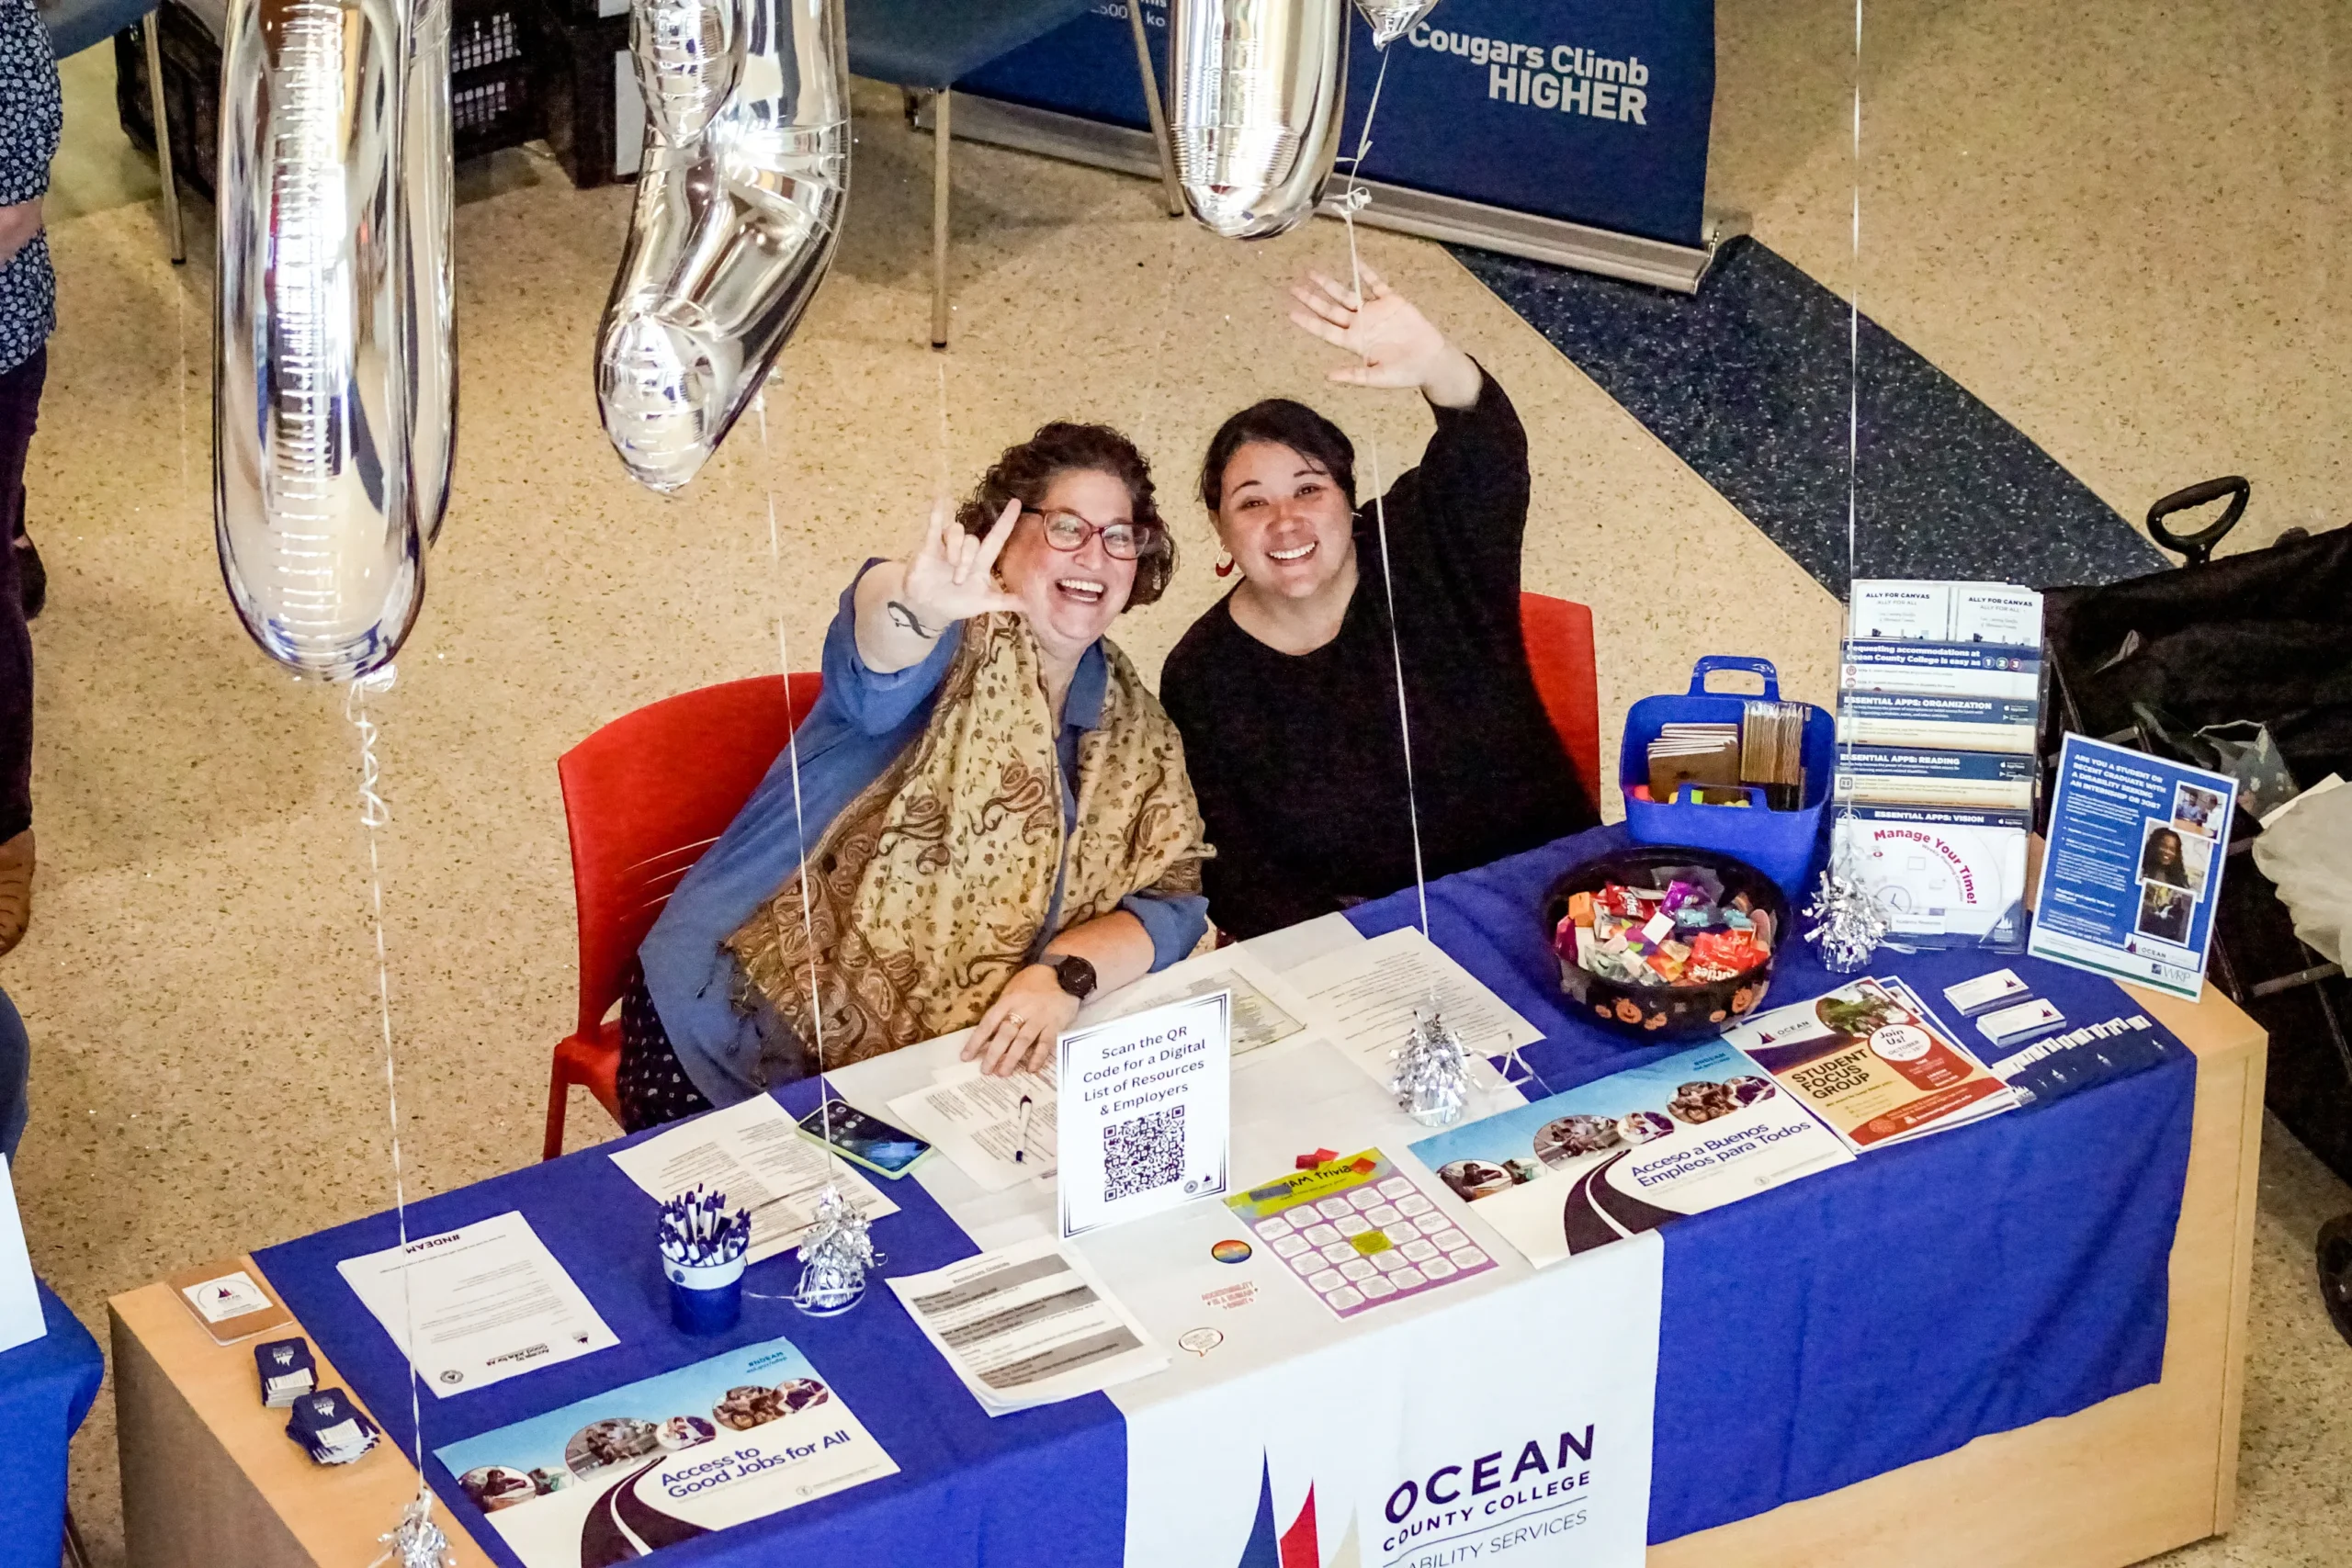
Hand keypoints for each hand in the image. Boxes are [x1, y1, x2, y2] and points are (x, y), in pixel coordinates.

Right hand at [899, 498, 1022, 632]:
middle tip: (958, 580)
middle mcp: (966, 551)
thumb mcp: (983, 604)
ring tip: (948, 567)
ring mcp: (948, 547)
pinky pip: (934, 527)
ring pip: (956, 532)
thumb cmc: (957, 604)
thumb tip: (1030, 605)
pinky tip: (940, 500)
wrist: (928, 609)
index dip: (1006, 521)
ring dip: (954, 549)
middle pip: (973, 540)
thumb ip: (1005, 602)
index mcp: (981, 562)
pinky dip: (937, 514)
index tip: (1017, 502)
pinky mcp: (930, 547)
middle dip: (966, 558)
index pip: (997, 537)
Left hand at [961, 965, 1080, 1075]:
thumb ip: (1002, 1011)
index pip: (988, 1023)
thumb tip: (988, 1037)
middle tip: (985, 1070)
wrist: (1064, 973)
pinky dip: (1038, 1057)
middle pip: (1005, 1034)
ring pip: (1023, 1040)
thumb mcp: (1013, 991)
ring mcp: (1040, 1017)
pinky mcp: (1055, 1023)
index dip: (976, 1040)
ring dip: (1012, 1058)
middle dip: (994, 1053)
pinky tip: (1031, 1069)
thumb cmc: (1033, 984)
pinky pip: (1046, 1043)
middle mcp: (1023, 1009)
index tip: (966, 1057)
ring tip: (1003, 1073)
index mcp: (1008, 1000)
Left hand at [1287, 265, 1481, 407]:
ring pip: (1347, 294)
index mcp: (1355, 342)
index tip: (1291, 313)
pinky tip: (1355, 261)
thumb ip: (1354, 375)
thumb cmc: (1404, 373)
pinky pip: (1375, 284)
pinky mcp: (1391, 301)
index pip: (1326, 330)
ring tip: (1312, 273)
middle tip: (1293, 288)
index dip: (1309, 321)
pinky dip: (1366, 273)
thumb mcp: (1378, 379)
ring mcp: (1374, 311)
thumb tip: (1328, 377)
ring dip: (1330, 284)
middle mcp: (1360, 325)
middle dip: (1312, 299)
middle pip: (1330, 309)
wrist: (1430, 361)